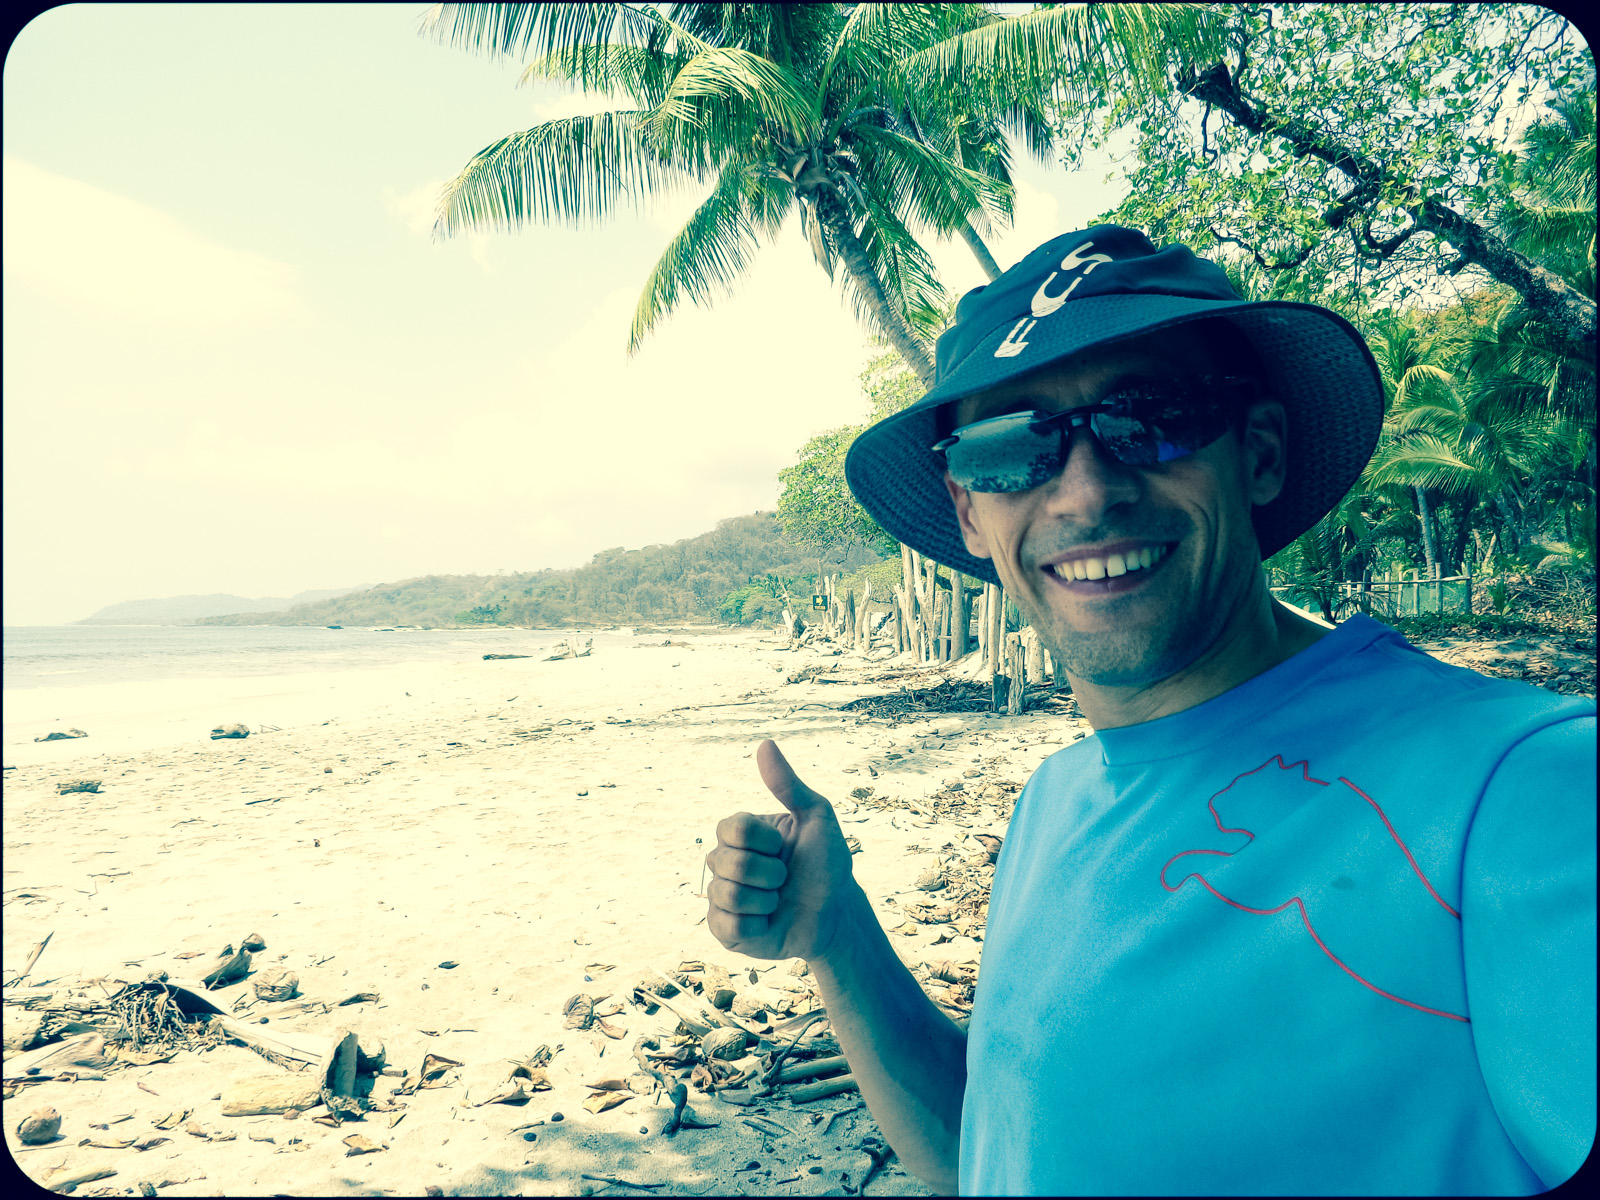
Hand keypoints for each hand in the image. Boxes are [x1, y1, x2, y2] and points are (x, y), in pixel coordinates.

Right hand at [704, 739, 856, 962]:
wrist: (835, 915)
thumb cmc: (826, 864)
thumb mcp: (816, 818)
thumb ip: (788, 784)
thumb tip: (765, 744)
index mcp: (740, 834)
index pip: (733, 827)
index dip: (765, 840)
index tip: (784, 846)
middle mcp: (724, 861)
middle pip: (726, 861)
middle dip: (770, 873)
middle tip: (785, 878)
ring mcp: (721, 896)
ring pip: (726, 894)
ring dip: (766, 900)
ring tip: (778, 901)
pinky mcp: (723, 931)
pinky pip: (726, 925)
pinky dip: (756, 925)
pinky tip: (767, 922)